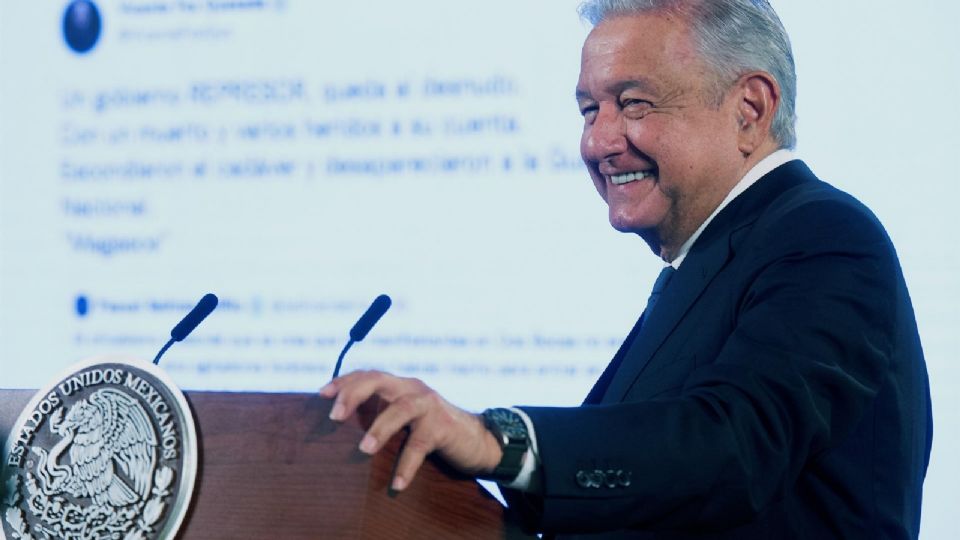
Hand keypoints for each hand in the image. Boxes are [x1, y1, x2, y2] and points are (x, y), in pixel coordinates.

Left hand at [320, 370, 502, 491]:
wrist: (476, 440)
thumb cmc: (431, 430)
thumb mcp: (405, 417)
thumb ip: (382, 414)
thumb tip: (342, 428)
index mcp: (400, 385)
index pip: (368, 375)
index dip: (344, 382)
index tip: (321, 394)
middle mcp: (413, 389)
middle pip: (379, 380)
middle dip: (354, 394)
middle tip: (334, 416)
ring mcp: (429, 406)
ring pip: (401, 409)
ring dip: (380, 427)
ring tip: (363, 449)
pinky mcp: (443, 427)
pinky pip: (420, 445)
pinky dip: (407, 465)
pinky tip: (397, 484)